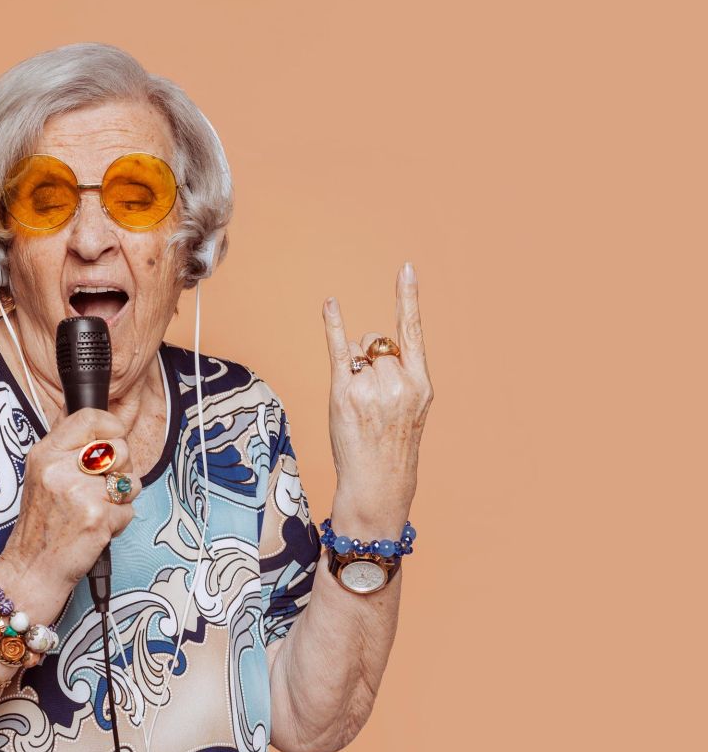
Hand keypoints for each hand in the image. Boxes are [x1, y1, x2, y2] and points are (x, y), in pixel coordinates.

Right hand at [0, 408, 141, 622]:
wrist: (32, 567)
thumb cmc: (42, 523)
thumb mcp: (41, 473)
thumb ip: (67, 448)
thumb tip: (98, 421)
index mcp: (46, 453)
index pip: (90, 418)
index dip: (111, 427)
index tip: (113, 439)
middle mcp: (60, 469)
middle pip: (119, 448)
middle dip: (122, 468)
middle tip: (102, 486)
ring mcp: (79, 493)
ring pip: (130, 480)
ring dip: (122, 498)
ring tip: (98, 508)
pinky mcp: (96, 518)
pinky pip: (129, 509)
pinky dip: (119, 522)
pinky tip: (97, 527)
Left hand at [321, 262, 433, 526]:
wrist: (377, 484)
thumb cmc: (391, 445)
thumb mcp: (411, 408)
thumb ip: (400, 375)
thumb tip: (373, 347)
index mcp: (421, 383)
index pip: (412, 331)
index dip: (408, 298)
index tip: (405, 268)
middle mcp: (398, 382)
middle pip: (377, 342)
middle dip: (370, 357)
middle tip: (370, 395)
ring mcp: (371, 388)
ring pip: (358, 353)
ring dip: (354, 368)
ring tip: (359, 404)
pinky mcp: (344, 394)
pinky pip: (338, 350)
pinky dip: (333, 326)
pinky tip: (330, 304)